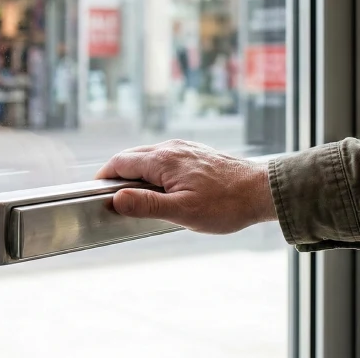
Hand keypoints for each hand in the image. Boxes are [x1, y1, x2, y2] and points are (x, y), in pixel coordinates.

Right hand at [96, 140, 276, 234]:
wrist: (262, 190)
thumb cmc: (225, 204)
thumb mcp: (182, 212)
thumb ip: (146, 205)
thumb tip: (116, 199)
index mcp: (162, 160)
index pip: (120, 162)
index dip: (104, 177)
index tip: (97, 193)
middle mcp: (170, 148)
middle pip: (131, 157)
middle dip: (118, 175)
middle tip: (113, 198)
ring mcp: (183, 148)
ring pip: (148, 156)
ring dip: (136, 173)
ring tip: (136, 196)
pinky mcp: (194, 152)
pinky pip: (164, 158)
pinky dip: (153, 170)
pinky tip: (162, 188)